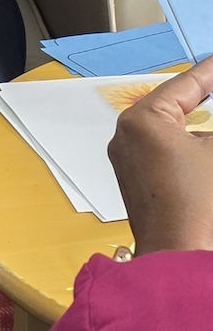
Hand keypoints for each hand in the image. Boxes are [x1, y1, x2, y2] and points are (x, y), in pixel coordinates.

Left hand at [107, 57, 212, 253]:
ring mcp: (127, 160)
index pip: (185, 84)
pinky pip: (166, 151)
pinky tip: (203, 147)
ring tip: (207, 121)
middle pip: (176, 105)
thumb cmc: (200, 205)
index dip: (210, 72)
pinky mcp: (136, 181)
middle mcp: (126, 135)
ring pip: (171, 129)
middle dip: (203, 98)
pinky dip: (189, 146)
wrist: (181, 258)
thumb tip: (206, 127)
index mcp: (142, 120)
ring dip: (198, 124)